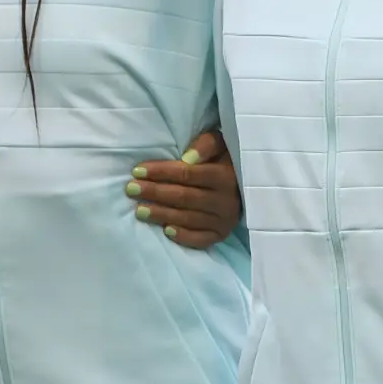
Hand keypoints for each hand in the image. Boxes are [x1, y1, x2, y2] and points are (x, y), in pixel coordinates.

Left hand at [127, 130, 240, 249]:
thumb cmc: (227, 160)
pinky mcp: (222, 235)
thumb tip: (186, 159)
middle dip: (154, 192)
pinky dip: (182, 236)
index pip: (186, 174)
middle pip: (183, 197)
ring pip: (187, 218)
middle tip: (131, 189)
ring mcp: (225, 220)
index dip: (160, 172)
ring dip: (161, 214)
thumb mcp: (222, 144)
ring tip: (139, 210)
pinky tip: (165, 231)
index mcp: (225, 176)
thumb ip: (206, 144)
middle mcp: (226, 200)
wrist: (252, 185)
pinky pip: (199, 239)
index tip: (137, 171)